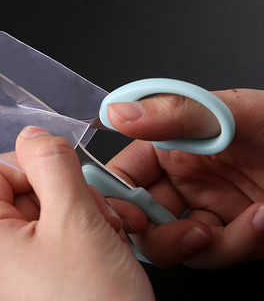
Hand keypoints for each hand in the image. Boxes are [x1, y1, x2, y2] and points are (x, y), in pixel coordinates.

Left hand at [0, 126, 153, 300]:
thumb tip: (33, 134)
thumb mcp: (76, 217)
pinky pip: (46, 252)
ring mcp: (4, 287)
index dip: (31, 163)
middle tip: (100, 210)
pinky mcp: (28, 298)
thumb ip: (51, 163)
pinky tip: (103, 254)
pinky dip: (76, 243)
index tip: (66, 172)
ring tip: (110, 235)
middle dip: (66, 194)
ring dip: (79, 218)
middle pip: (20, 197)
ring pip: (40, 223)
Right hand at [105, 88, 263, 267]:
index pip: (123, 173)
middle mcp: (181, 177)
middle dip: (159, 233)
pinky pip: (213, 253)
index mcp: (169, 144)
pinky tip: (262, 220)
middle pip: (142, 217)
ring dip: (208, 242)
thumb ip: (173, 113)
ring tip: (248, 219)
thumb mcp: (232, 113)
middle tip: (188, 231)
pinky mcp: (229, 233)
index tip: (129, 216)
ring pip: (174, 243)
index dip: (116, 198)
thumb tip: (118, 113)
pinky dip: (237, 245)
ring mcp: (204, 207)